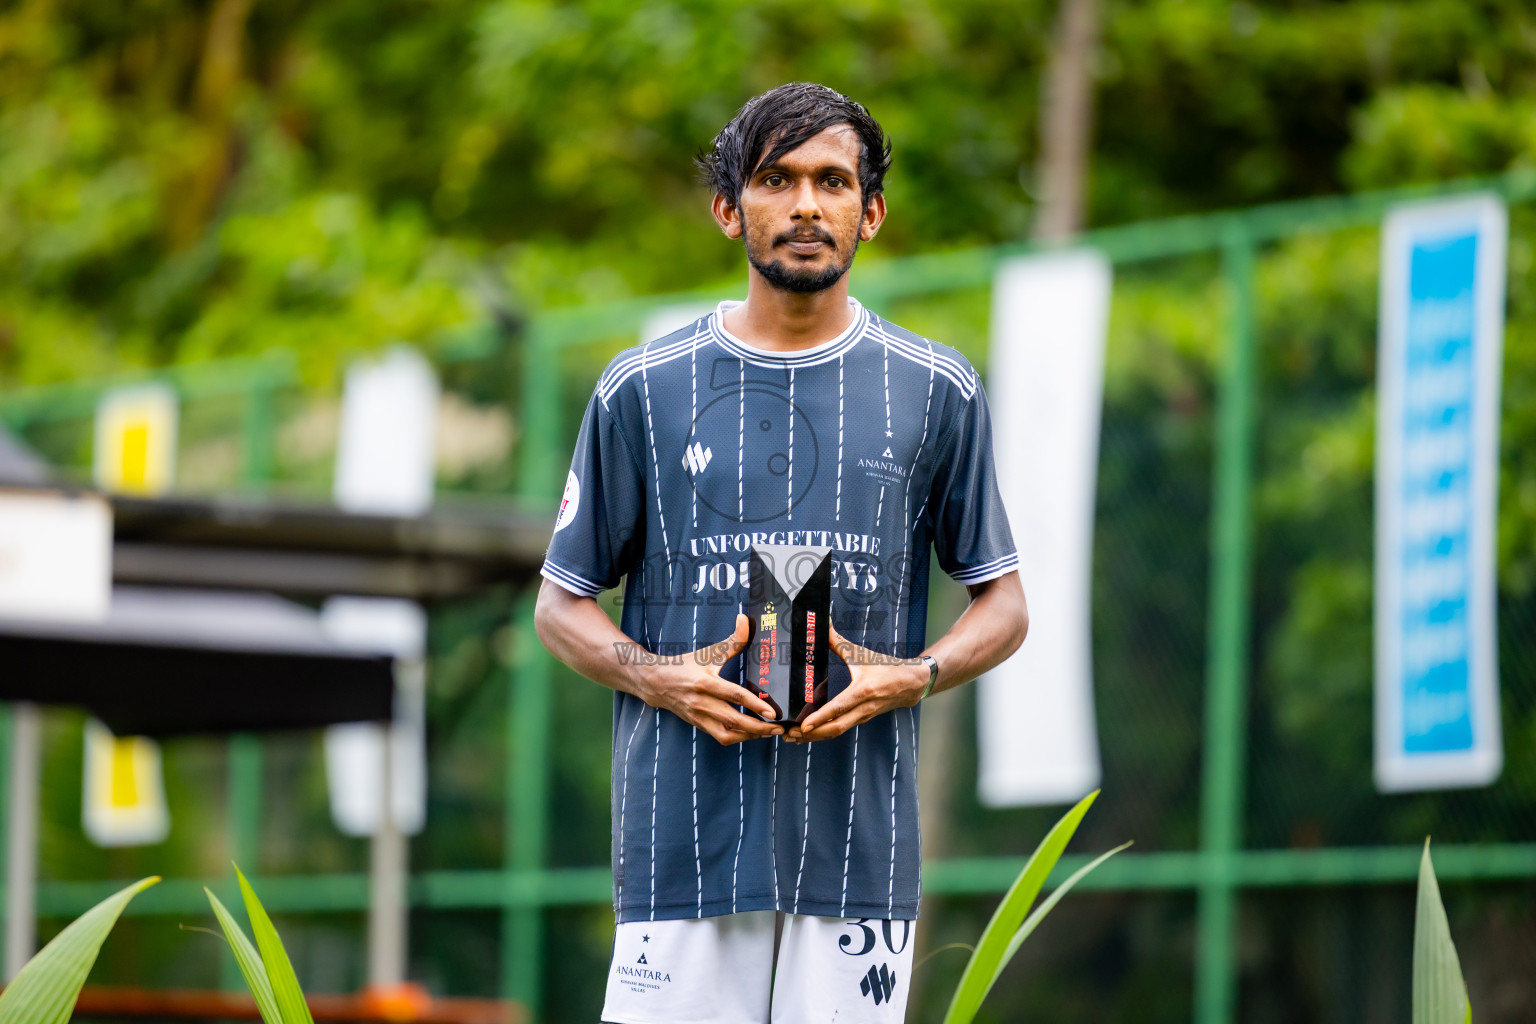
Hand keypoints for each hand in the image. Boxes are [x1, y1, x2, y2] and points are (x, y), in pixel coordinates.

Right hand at [629, 613, 783, 745]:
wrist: (656, 682)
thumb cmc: (685, 665)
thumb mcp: (708, 652)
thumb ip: (732, 640)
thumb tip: (745, 619)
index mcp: (705, 683)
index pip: (734, 695)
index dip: (755, 704)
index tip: (771, 712)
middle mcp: (702, 702)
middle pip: (734, 720)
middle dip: (758, 727)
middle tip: (778, 728)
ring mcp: (699, 716)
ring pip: (727, 734)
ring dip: (750, 736)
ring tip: (769, 732)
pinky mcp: (699, 725)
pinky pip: (720, 737)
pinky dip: (738, 738)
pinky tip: (752, 734)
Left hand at [787, 623, 927, 742]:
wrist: (910, 683)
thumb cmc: (885, 666)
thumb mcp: (860, 653)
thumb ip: (837, 641)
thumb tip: (821, 622)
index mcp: (862, 690)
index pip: (838, 707)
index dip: (820, 718)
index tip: (804, 726)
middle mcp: (863, 707)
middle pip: (836, 727)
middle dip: (812, 734)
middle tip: (790, 735)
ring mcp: (863, 716)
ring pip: (837, 731)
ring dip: (815, 737)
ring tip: (793, 738)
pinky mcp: (861, 719)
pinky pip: (841, 729)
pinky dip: (824, 733)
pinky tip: (809, 734)